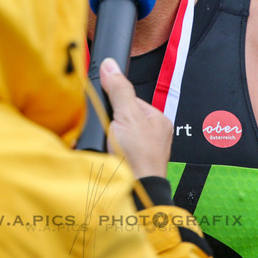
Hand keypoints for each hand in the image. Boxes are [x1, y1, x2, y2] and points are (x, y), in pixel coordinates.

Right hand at [99, 57, 172, 177]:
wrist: (135, 192)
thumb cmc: (139, 157)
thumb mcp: (127, 116)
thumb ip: (119, 90)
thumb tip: (111, 65)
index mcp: (157, 120)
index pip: (130, 100)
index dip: (114, 102)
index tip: (104, 107)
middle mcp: (151, 135)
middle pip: (120, 117)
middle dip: (107, 122)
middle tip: (103, 129)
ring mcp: (140, 152)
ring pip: (114, 135)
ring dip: (103, 138)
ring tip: (102, 144)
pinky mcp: (128, 164)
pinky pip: (111, 151)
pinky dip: (103, 151)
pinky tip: (100, 153)